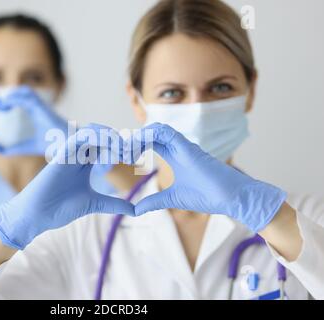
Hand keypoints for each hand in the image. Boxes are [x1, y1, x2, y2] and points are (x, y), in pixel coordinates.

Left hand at [0, 86, 67, 155]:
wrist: (66, 146)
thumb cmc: (52, 145)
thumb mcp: (29, 146)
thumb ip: (16, 147)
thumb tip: (1, 152)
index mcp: (36, 112)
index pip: (20, 99)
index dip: (7, 101)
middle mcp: (39, 106)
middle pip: (21, 92)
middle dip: (7, 94)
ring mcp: (42, 105)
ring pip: (24, 91)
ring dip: (10, 95)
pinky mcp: (43, 107)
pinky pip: (27, 98)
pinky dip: (14, 99)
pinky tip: (4, 106)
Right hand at [0, 125, 134, 249]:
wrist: (37, 216)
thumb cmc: (60, 209)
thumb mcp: (94, 204)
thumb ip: (114, 204)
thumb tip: (135, 209)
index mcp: (85, 165)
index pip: (106, 148)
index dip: (122, 149)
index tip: (136, 159)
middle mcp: (78, 156)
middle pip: (101, 137)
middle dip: (118, 141)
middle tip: (132, 152)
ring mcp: (70, 153)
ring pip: (91, 132)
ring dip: (109, 136)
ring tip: (122, 148)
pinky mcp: (61, 154)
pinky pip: (79, 137)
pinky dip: (95, 137)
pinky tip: (109, 145)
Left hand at [132, 123, 286, 232]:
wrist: (231, 197)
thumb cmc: (207, 195)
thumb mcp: (172, 199)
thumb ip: (153, 201)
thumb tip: (134, 210)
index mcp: (173, 155)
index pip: (149, 142)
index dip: (133, 145)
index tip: (119, 156)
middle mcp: (177, 146)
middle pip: (149, 133)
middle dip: (131, 139)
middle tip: (117, 152)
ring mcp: (183, 145)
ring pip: (155, 129)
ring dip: (137, 136)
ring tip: (124, 150)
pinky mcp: (188, 146)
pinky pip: (165, 132)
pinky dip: (148, 135)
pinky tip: (137, 146)